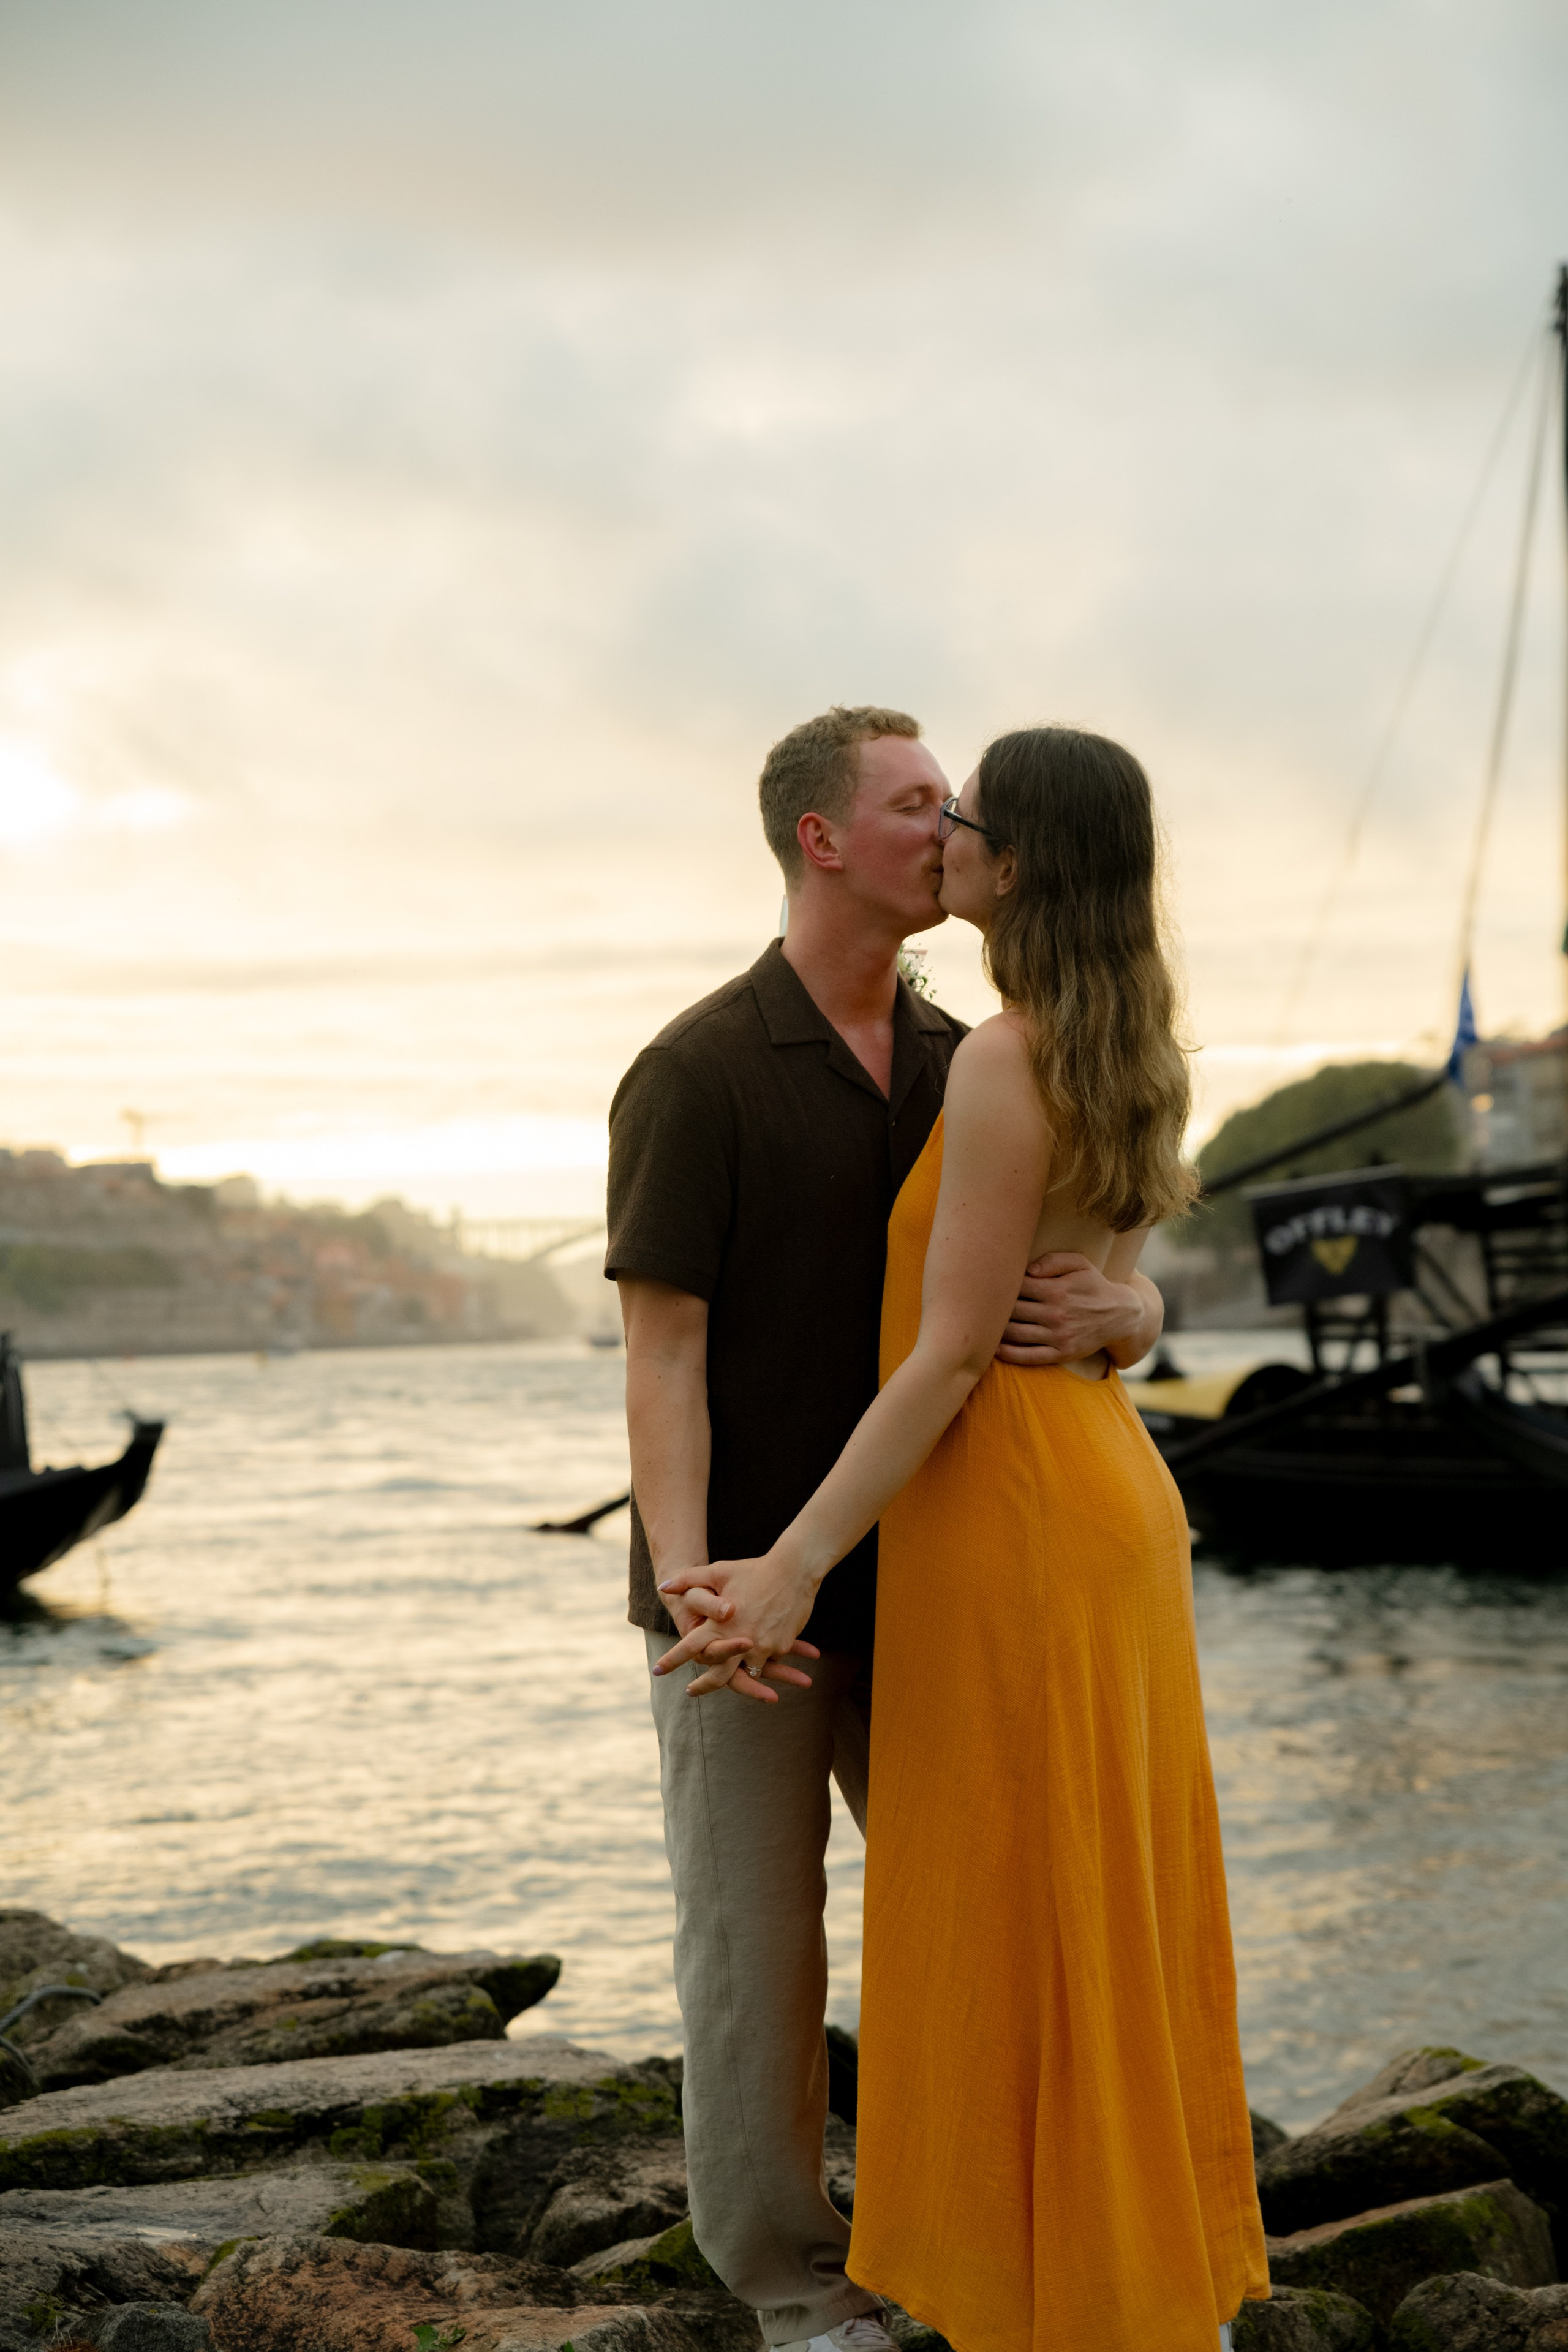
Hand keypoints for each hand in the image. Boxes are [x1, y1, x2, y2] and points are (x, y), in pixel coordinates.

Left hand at [654, 1550, 821, 1699]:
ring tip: (727, 1675)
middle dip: (703, 1686)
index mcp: (721, 1624)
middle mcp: (740, 1640)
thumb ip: (688, 1579)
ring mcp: (762, 1646)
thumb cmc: (754, 1569)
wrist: (795, 1570)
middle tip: (691, 1691)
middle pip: (718, 1676)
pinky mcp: (780, 1646)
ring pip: (745, 1671)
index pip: (691, 1647)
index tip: (657, 1670)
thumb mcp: (719, 1571)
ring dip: (736, 1675)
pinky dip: (759, 1658)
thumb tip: (663, 1587)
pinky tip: (757, 1651)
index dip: (672, 1660)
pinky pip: (766, 1659)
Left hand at [995, 1253, 1143, 1366]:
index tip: (988, 1283)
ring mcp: (1058, 1337)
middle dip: (993, 1307)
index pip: (1016, 1287)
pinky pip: (1028, 1357)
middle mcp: (1055, 1314)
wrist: (1121, 1316)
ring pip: (1015, 1334)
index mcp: (1056, 1290)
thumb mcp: (1080, 1264)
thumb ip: (1053, 1260)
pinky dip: (1008, 1354)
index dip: (1000, 1285)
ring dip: (995, 1330)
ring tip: (982, 1324)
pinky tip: (995, 1349)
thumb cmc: (1094, 1285)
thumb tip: (1027, 1270)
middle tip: (979, 1304)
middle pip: (1011, 1311)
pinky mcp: (1061, 1354)